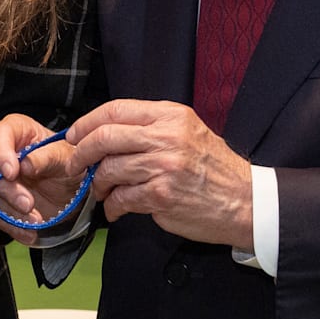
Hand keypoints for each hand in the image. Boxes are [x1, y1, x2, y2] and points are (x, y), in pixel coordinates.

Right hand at [0, 112, 87, 242]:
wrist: (73, 189)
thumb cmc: (69, 163)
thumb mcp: (66, 157)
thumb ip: (46, 157)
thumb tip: (24, 165)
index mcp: (15, 130)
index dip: (1, 154)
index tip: (12, 173)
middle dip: (7, 190)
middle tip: (28, 204)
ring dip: (9, 211)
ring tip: (35, 221)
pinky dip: (10, 225)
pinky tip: (28, 232)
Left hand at [68, 99, 251, 247]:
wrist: (246, 201)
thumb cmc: (213, 168)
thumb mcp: (188, 131)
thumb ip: (150, 127)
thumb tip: (104, 133)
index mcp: (170, 116)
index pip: (116, 109)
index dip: (87, 122)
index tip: (74, 135)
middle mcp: (166, 137)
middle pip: (104, 137)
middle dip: (81, 153)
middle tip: (75, 164)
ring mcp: (163, 166)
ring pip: (109, 169)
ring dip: (97, 183)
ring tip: (102, 191)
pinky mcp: (161, 195)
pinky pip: (121, 198)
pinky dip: (112, 206)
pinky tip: (116, 209)